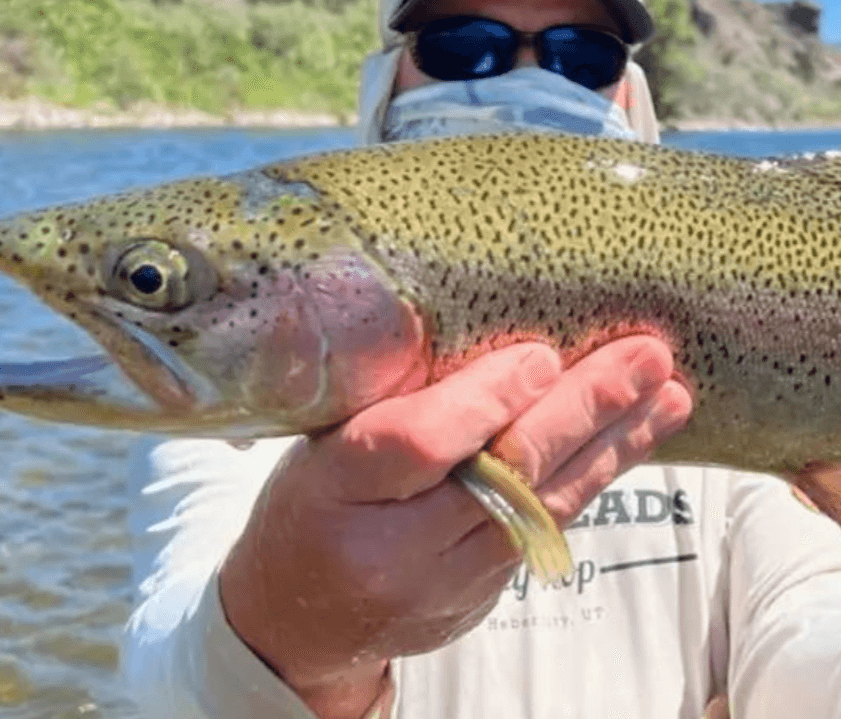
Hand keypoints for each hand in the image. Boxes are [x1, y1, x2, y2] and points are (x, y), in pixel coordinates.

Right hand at [220, 336, 690, 718]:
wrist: (299, 619)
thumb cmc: (306, 509)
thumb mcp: (320, 442)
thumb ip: (390, 402)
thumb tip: (484, 346)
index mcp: (340, 489)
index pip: (423, 444)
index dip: (487, 399)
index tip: (542, 355)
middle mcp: (399, 546)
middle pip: (503, 474)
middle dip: (581, 411)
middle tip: (643, 359)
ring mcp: (449, 580)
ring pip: (545, 503)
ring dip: (612, 443)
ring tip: (666, 394)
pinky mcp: (486, 592)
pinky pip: (550, 525)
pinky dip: (593, 475)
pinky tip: (630, 438)